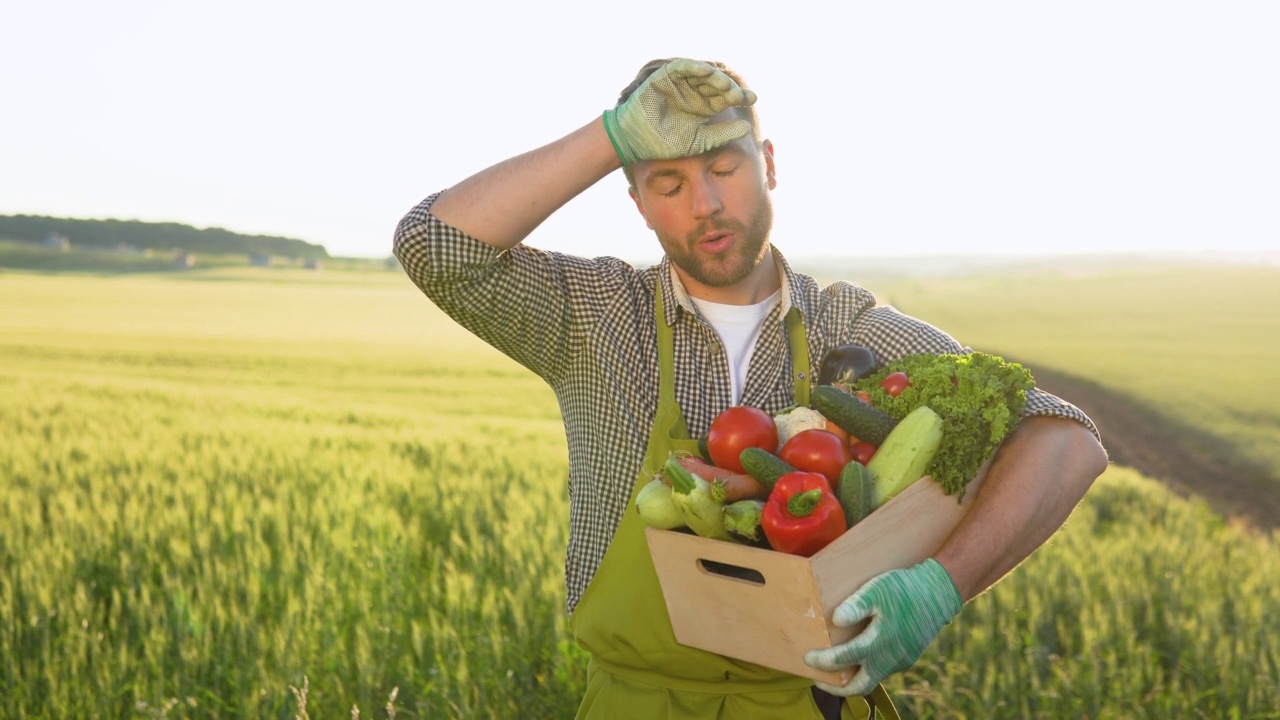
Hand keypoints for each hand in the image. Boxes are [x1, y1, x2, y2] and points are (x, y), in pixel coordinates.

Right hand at [602, 58, 757, 165]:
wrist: (637, 141)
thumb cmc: (666, 143)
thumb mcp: (700, 141)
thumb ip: (723, 134)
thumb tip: (748, 128)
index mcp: (704, 107)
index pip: (725, 98)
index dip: (740, 96)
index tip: (753, 98)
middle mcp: (694, 93)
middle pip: (717, 85)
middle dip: (729, 88)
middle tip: (739, 94)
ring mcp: (681, 84)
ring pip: (702, 74)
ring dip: (714, 77)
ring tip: (725, 85)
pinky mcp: (666, 77)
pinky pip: (682, 67)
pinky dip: (694, 67)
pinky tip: (706, 71)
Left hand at [804, 559, 961, 696]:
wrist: (939, 593)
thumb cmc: (904, 589)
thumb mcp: (877, 590)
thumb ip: (856, 605)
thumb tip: (836, 620)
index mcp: (878, 643)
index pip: (843, 659)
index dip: (823, 661)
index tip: (807, 658)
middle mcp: (889, 659)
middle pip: (858, 686)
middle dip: (836, 688)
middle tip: (817, 679)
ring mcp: (900, 661)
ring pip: (872, 679)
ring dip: (852, 678)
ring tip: (835, 670)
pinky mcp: (908, 658)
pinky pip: (883, 670)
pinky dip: (867, 668)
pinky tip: (860, 657)